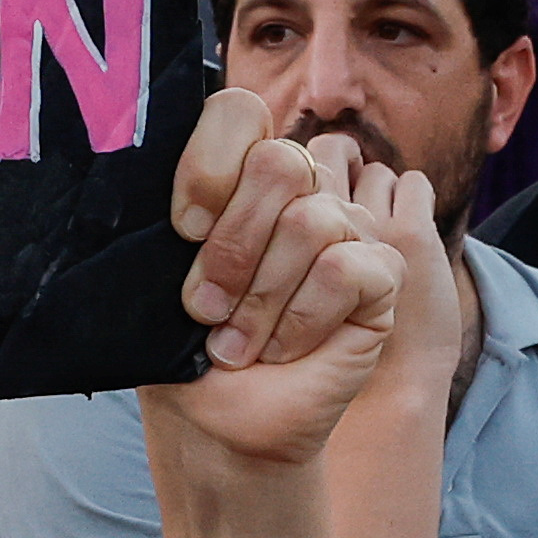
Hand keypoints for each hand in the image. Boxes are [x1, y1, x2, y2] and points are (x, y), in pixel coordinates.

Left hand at [139, 85, 415, 473]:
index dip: (207, 167)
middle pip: (280, 162)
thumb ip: (165, 217)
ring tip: (237, 344)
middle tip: (205, 307)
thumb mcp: (155, 278)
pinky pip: (345, 269)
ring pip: (311, 222)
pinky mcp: (382, 274)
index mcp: (240, 177)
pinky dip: (303, 319)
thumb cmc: (184, 352)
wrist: (217, 425)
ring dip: (261, 299)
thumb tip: (155, 174)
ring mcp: (345, 230)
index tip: (182, 233)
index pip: (237, 112)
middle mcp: (298, 192)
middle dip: (233, 246)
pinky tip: (284, 349)